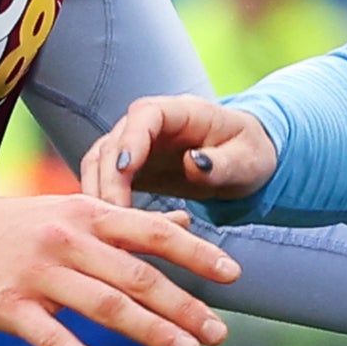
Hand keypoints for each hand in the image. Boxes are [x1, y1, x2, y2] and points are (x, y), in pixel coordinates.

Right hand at [0, 187, 241, 345]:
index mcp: (84, 214)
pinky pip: (52, 338)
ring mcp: (37, 274)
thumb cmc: (11, 226)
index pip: (150, 233)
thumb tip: (182, 224)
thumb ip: (124, 221)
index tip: (234, 276)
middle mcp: (66, 240)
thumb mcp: (68, 209)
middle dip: (183, 305)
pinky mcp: (8, 307)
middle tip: (219, 332)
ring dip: (151, 332)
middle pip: (136, 276)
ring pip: (104, 306)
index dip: (194, 255)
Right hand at [78, 93, 278, 211]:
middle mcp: (146, 124)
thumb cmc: (248, 154)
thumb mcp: (247, 161)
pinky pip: (104, 185)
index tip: (125, 170)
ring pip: (99, 166)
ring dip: (98, 196)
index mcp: (178, 111)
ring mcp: (131, 146)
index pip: (144, 116)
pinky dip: (103, 207)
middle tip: (112, 217)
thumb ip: (221, 163)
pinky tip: (113, 234)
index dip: (131, 141)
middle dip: (108, 180)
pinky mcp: (125, 170)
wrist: (241, 161)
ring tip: (107, 231)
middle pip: (112, 145)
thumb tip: (194, 163)